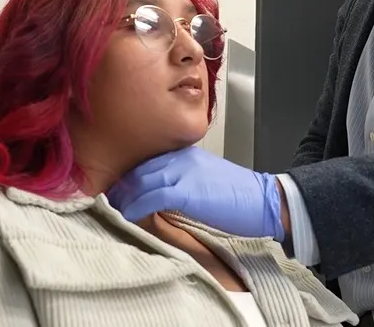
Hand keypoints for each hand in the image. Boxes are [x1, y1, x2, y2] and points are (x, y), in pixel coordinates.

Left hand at [107, 146, 285, 241]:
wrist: (264, 201)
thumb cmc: (238, 197)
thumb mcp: (205, 181)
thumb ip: (181, 182)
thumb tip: (157, 198)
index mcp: (186, 154)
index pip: (146, 163)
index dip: (129, 180)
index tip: (118, 195)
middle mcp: (181, 158)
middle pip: (138, 170)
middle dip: (121, 189)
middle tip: (109, 206)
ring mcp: (184, 172)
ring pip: (140, 181)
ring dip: (124, 200)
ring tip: (114, 214)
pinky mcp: (187, 190)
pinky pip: (151, 196)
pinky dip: (136, 208)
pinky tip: (129, 218)